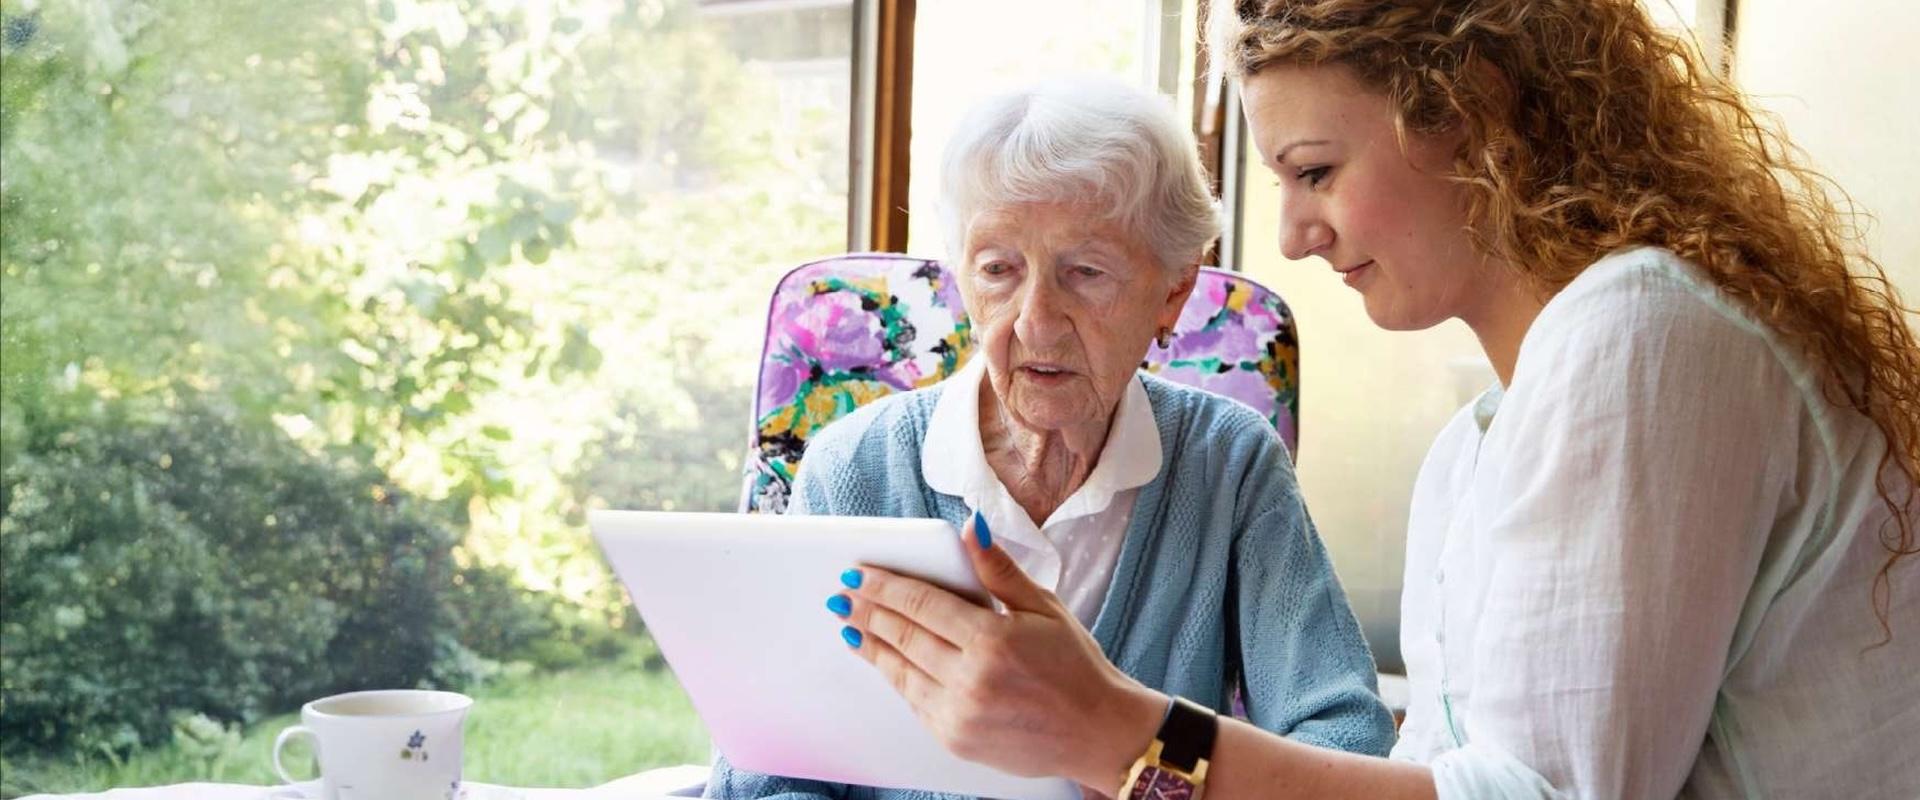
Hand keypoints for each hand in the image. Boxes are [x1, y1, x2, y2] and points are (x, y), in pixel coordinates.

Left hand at [827, 511, 1166, 790]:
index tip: (859, 573)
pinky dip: (895, 677)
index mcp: (994, 640)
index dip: (884, 586)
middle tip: (842, 594)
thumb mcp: (1045, 608)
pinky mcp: (957, 739)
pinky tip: (883, 659)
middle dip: (867, 611)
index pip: (921, 604)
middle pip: (903, 635)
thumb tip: (970, 528)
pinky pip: (914, 702)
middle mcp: (972, 680)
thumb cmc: (1076, 667)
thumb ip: (998, 570)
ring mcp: (961, 715)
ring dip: (871, 645)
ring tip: (849, 625)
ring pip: (900, 671)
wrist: (1099, 734)